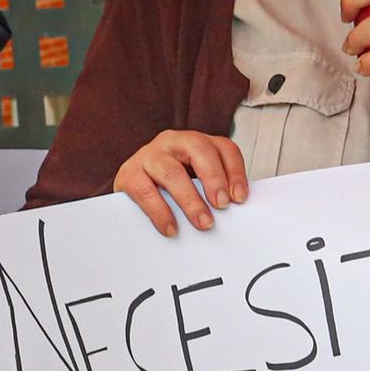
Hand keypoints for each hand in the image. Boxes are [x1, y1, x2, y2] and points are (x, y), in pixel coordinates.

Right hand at [112, 130, 248, 236]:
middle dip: (214, 177)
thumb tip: (234, 215)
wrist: (131, 191)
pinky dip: (161, 212)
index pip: (223, 148)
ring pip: (171, 170)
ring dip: (190, 200)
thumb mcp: (196, 183)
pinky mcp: (129, 173)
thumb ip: (213, 192)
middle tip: (222, 205)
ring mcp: (149, 155)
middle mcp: (173, 142)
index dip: (235, 171)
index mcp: (196, 143)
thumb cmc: (171, 189)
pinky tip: (171, 228)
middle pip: (198, 148)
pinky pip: (146, 191)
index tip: (240, 198)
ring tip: (203, 223)